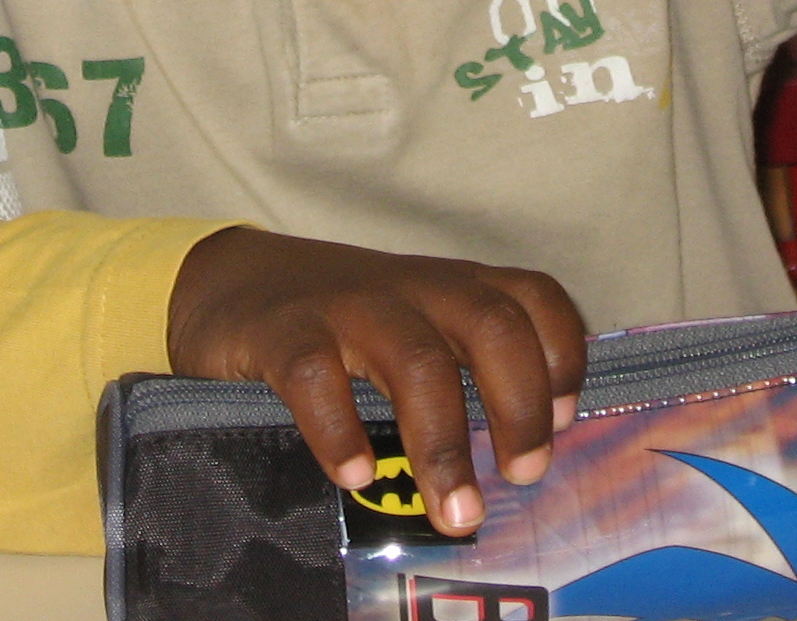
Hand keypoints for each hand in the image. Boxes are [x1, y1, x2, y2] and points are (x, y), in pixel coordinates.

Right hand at [165, 227, 586, 533]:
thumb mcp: (414, 329)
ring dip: (443, 442)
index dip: (562, 354)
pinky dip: (340, 431)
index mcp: (452, 289)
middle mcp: (412, 290)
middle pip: (491, 324)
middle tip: (523, 474)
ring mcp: (347, 307)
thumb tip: (523, 462)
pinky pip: (316, 376)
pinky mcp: (283, 332)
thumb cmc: (343, 325)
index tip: (564, 420)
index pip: (532, 298)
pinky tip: (354, 475)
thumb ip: (463, 369)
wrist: (232, 284)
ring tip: (455, 511)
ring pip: (415, 359)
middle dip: (519, 404)